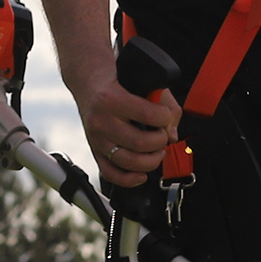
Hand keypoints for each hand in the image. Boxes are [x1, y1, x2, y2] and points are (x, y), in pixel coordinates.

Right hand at [79, 72, 181, 188]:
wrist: (89, 84)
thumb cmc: (118, 82)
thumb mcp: (143, 82)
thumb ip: (165, 104)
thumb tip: (172, 134)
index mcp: (111, 99)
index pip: (149, 116)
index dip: (166, 117)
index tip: (166, 116)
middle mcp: (101, 121)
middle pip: (140, 143)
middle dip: (160, 141)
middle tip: (162, 135)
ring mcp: (96, 139)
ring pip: (128, 161)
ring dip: (150, 161)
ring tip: (157, 152)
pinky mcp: (95, 151)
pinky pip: (111, 173)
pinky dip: (129, 179)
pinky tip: (142, 175)